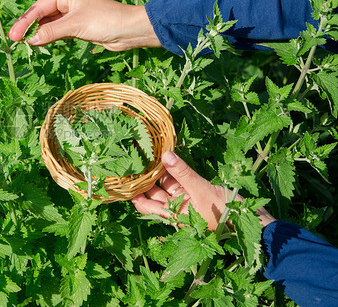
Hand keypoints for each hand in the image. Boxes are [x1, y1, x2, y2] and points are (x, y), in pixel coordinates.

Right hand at [7, 0, 160, 50]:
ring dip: (37, 33)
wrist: (129, 30)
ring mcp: (73, 14)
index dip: (25, 21)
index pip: (40, 7)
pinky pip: (57, 31)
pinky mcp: (78, 26)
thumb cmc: (104, 20)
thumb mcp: (74, 25)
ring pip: (49, 24)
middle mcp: (68, 1)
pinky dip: (48, 37)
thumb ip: (51, 32)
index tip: (14, 34)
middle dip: (28, 27)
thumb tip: (30, 39)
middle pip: (42, 14)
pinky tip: (38, 43)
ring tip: (23, 43)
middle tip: (14, 39)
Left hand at [132, 151, 275, 230]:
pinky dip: (174, 170)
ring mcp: (186, 200)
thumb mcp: (202, 190)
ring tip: (147, 153)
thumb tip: (165, 155)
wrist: (253, 220)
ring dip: (158, 171)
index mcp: (172, 214)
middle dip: (144, 178)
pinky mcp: (196, 192)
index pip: (144, 205)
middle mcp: (176, 208)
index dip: (133, 192)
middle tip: (132, 158)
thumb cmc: (225, 212)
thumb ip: (183, 173)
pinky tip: (167, 156)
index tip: (122, 176)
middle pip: (153, 193)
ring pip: (166, 185)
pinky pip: (180, 180)